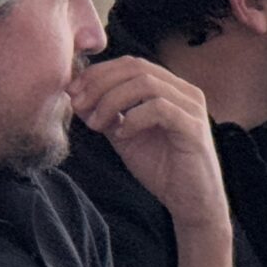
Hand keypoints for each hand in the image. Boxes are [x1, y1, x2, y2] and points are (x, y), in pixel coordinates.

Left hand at [72, 59, 228, 231]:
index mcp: (170, 88)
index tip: (72, 93)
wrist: (190, 202)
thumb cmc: (162, 168)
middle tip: (79, 105)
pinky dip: (133, 118)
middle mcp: (184, 91)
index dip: (97, 73)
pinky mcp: (194, 128)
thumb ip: (106, 113)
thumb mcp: (125, 135)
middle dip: (99, 83)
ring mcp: (192, 108)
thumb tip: (77, 95)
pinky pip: (159, 108)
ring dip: (112, 100)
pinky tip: (122, 135)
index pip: (130, 64)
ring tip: (97, 124)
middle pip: (136, 67)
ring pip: (145, 83)